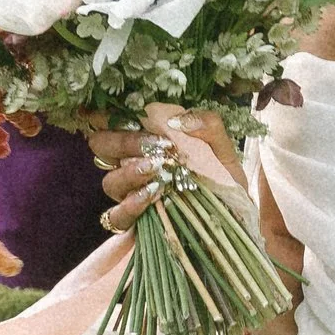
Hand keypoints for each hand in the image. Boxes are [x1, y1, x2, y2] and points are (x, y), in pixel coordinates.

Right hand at [90, 105, 246, 235]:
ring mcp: (129, 194)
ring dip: (130, 172)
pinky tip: (150, 196)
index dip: (103, 112)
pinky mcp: (134, 222)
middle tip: (157, 145)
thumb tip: (179, 120)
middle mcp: (130, 164)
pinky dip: (131, 205)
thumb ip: (208, 126)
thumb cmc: (221, 177)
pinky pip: (117, 216)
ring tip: (157, 169)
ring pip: (109, 181)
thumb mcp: (222, 147)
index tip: (125, 113)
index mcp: (144, 140)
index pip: (110, 121)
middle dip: (124, 141)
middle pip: (101, 146)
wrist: (233, 215)